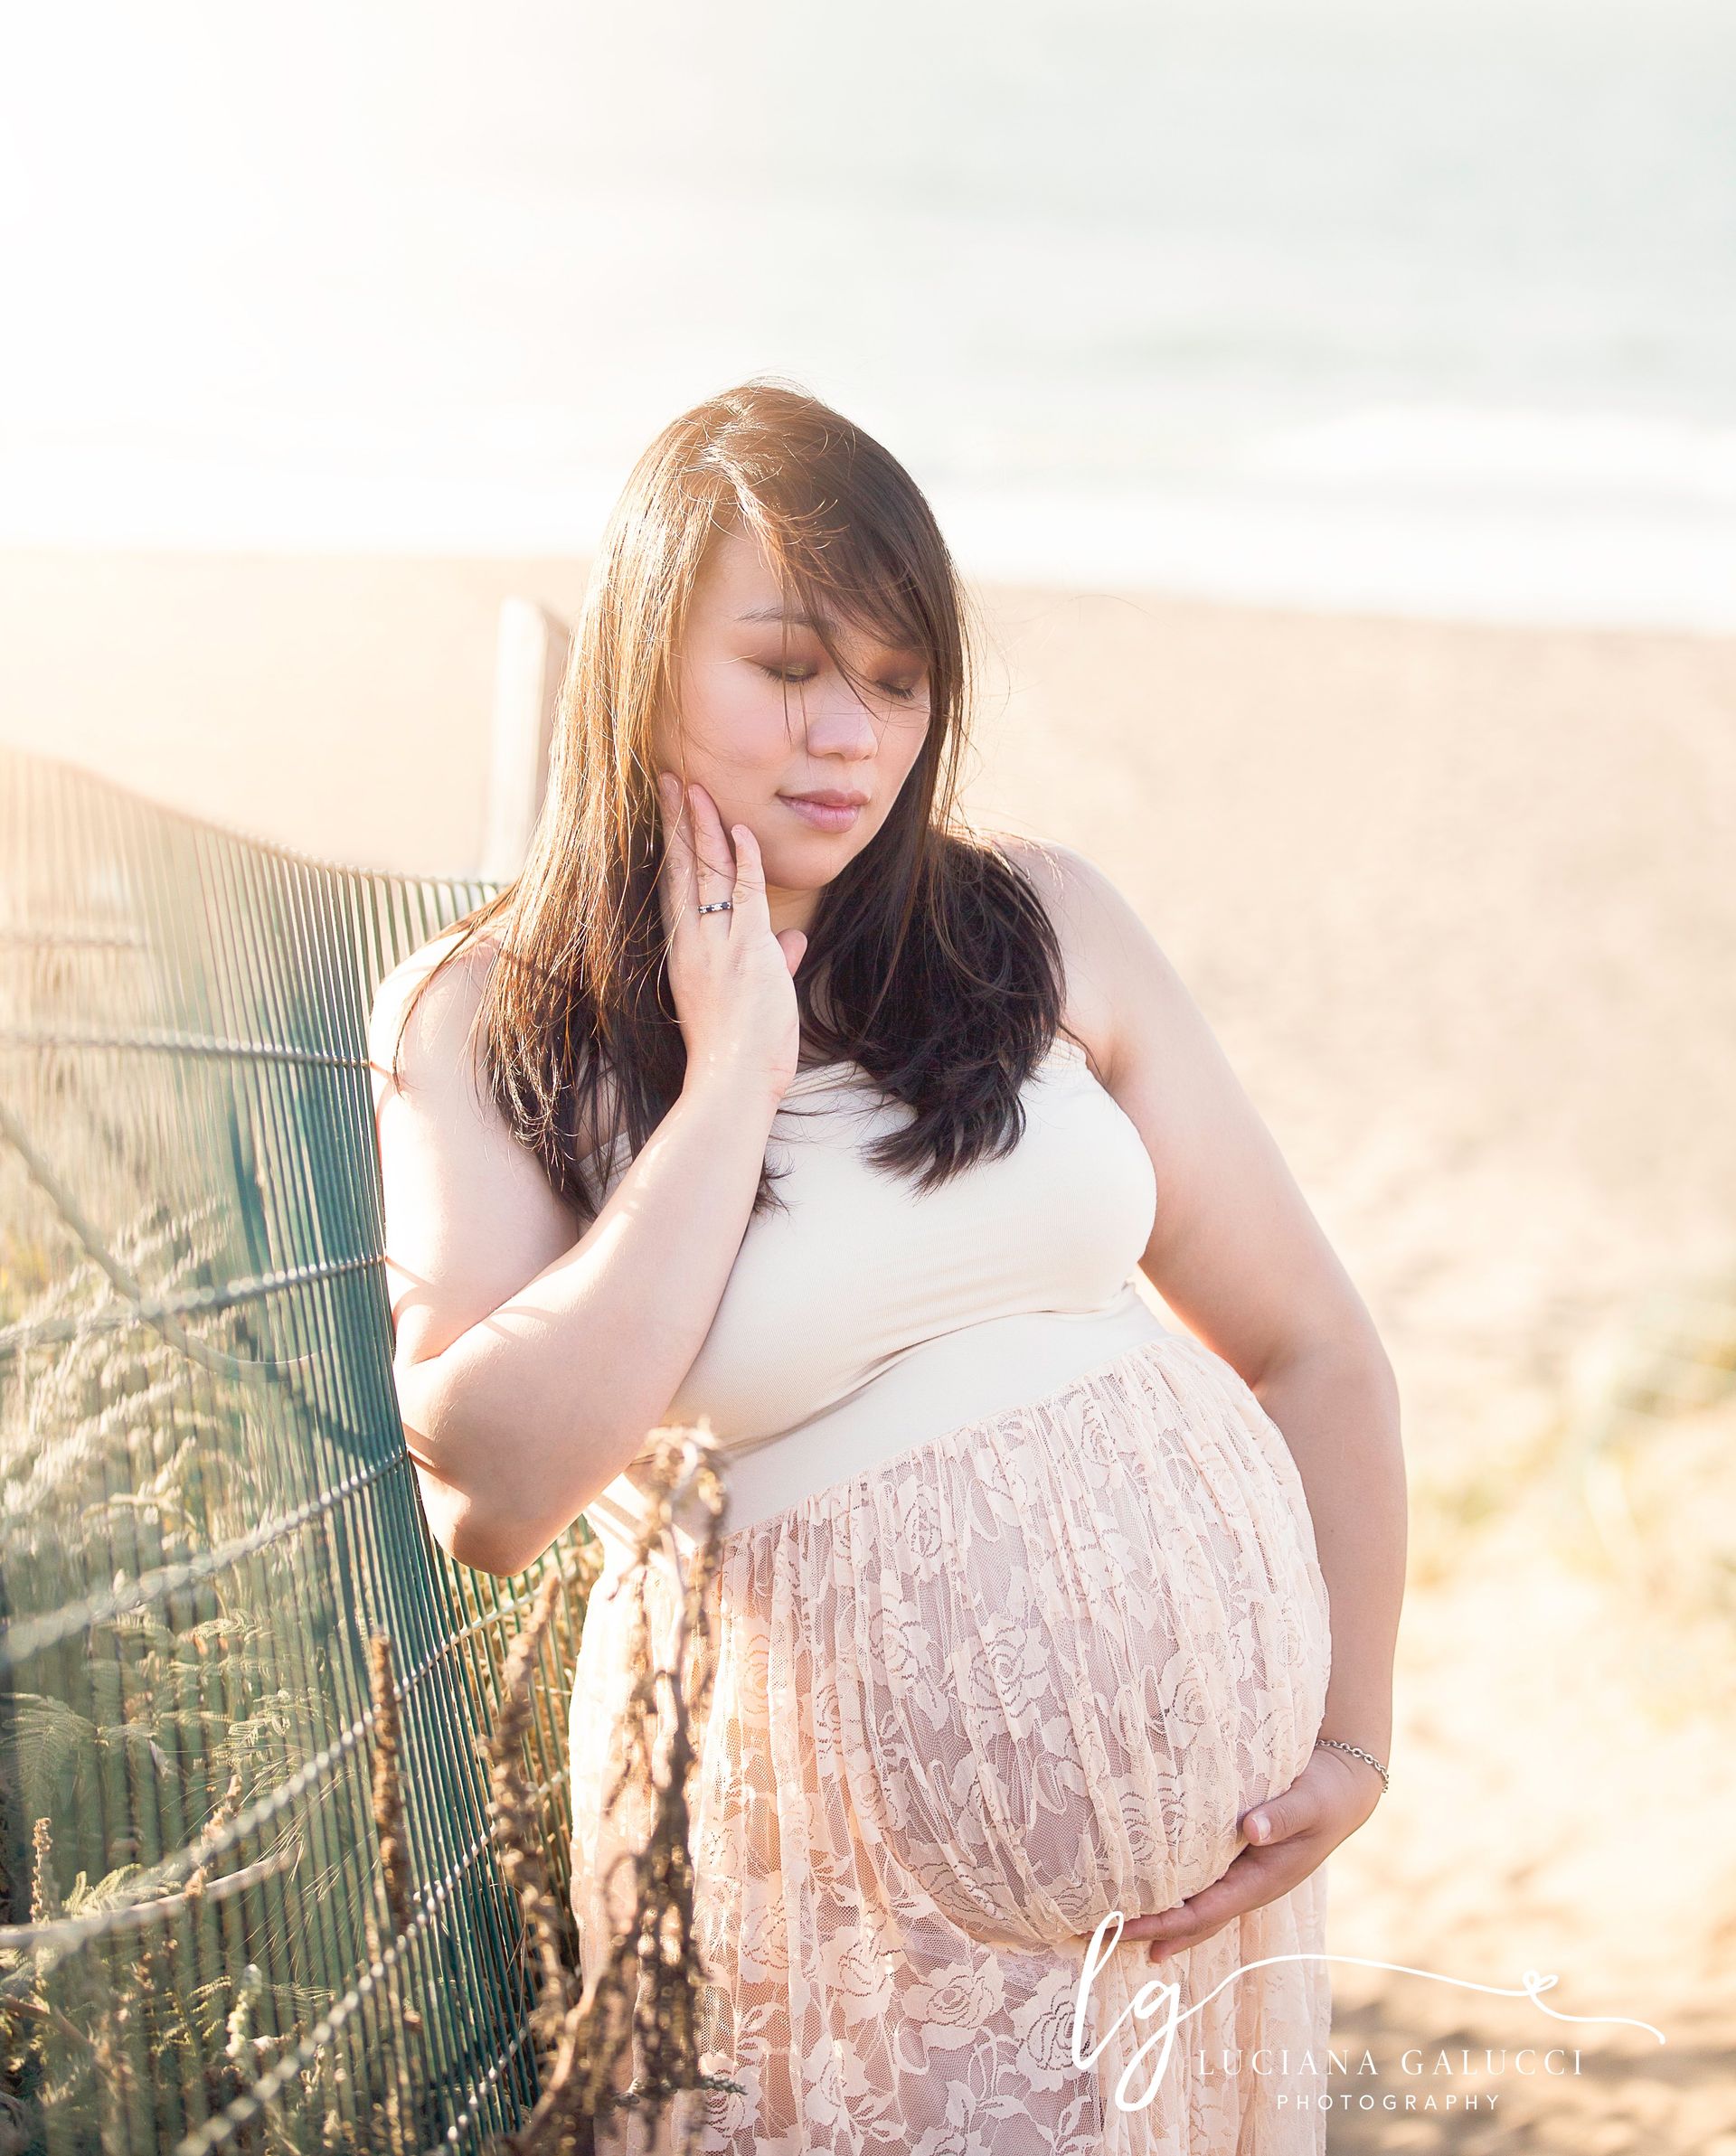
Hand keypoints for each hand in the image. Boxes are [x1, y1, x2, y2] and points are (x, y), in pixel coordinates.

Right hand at [656, 773, 807, 1100]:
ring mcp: (716, 947)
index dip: (672, 846)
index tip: (669, 812)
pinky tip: (740, 830)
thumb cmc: (741, 1053)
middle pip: (680, 869)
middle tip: (669, 779)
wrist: (732, 1083)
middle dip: (675, 821)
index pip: (676, 887)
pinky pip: (743, 894)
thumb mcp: (760, 998)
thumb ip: (774, 963)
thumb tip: (793, 943)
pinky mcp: (745, 953)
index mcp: (686, 954)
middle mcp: (692, 945)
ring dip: (703, 826)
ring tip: (694, 786)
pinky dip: (743, 860)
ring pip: (705, 873)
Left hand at [1088, 1743, 1384, 1964]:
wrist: (1347, 1788)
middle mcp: (1247, 1886)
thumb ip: (1282, 1816)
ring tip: (1111, 1931)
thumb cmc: (1326, 1794)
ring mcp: (1243, 1876)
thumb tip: (1252, 1830)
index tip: (1125, 1930)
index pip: (1202, 1912)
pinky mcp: (1240, 1859)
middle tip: (1098, 1940)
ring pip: (1194, 1908)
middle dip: (1147, 1931)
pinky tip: (1150, 1896)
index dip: (1163, 1924)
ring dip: (1157, 1920)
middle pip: (1191, 1921)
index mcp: (1261, 1881)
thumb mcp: (1310, 1803)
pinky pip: (1200, 1886)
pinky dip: (1173, 1897)